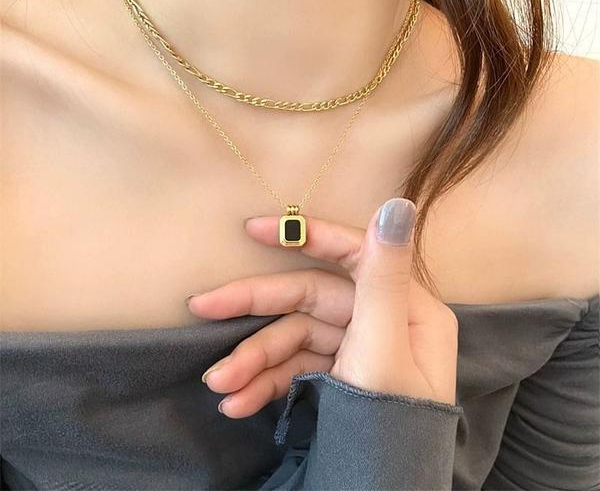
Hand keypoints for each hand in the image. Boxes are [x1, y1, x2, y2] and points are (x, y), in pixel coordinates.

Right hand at [187, 198, 458, 417]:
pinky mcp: (335, 377)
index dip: (305, 235)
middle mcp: (381, 321)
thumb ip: (382, 276)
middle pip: (308, 298)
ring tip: (219, 386)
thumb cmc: (392, 419)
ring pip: (293, 338)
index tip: (254, 228)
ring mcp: (355, 350)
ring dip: (252, 360)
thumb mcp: (384, 346)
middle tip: (202, 306)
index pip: (352, 253)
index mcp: (406, 306)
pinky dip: (264, 383)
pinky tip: (237, 402)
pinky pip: (293, 369)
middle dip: (254, 306)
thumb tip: (397, 205)